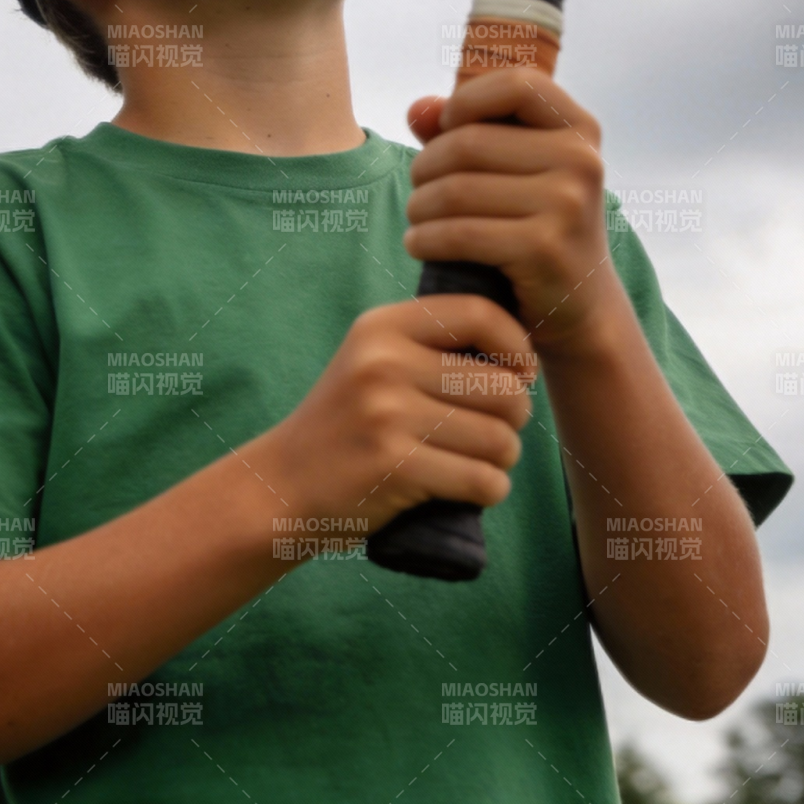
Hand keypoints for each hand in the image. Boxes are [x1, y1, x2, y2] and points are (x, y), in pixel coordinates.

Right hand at [248, 295, 536, 536]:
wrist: (281, 484)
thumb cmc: (346, 422)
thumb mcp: (373, 360)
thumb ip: (431, 343)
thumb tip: (522, 348)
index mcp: (383, 326)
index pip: (480, 313)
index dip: (518, 346)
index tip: (520, 374)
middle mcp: (384, 361)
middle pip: (503, 388)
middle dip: (515, 417)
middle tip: (494, 431)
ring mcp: (386, 414)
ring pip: (500, 439)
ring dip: (503, 459)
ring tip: (479, 461)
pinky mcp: (393, 466)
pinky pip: (482, 481)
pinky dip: (490, 490)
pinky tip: (471, 488)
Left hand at [403, 67, 628, 354]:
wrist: (579, 306)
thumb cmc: (534, 225)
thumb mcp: (511, 169)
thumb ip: (463, 129)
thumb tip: (418, 108)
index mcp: (578, 128)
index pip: (516, 83)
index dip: (466, 102)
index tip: (447, 132)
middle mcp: (581, 159)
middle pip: (466, 143)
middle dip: (424, 168)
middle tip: (418, 191)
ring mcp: (567, 204)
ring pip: (455, 190)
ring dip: (418, 207)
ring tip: (417, 220)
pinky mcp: (544, 248)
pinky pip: (459, 233)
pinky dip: (425, 239)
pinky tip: (418, 245)